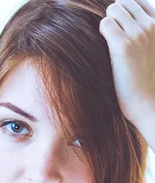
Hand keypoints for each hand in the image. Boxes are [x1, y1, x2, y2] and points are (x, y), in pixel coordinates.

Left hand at [99, 0, 154, 127]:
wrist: (146, 104)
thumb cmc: (144, 80)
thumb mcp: (150, 49)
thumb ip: (141, 31)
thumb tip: (118, 14)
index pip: (137, 1)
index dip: (124, 12)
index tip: (121, 29)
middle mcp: (151, 25)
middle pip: (123, 2)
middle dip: (115, 17)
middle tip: (114, 39)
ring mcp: (138, 34)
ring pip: (113, 9)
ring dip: (108, 25)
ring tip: (111, 44)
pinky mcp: (123, 46)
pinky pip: (105, 24)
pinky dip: (102, 34)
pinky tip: (106, 48)